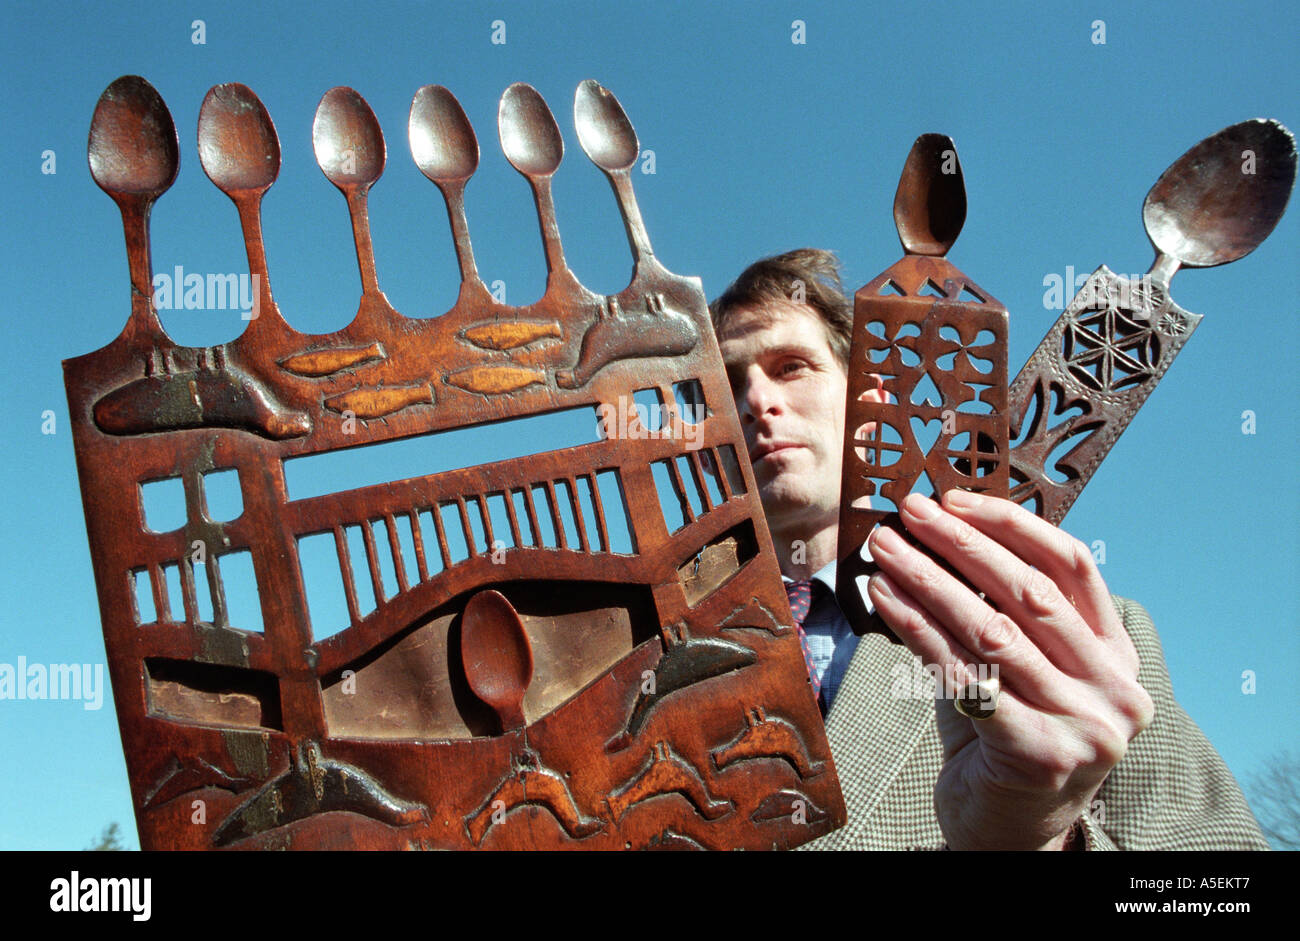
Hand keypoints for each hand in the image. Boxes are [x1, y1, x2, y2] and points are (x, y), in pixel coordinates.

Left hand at [865, 490, 1153, 849]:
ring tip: (884, 551)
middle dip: (961, 545)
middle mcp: (1115, 688)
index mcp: (1118, 653)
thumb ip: (1001, 609)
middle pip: (1029, 591)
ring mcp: (1083, 724)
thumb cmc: (1008, 734)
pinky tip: (884, 600)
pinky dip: (917, 630)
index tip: (954, 499)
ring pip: (992, 630)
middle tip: (908, 513)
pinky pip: (964, 675)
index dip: (1011, 525)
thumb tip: (936, 531)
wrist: (1010, 830)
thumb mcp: (1020, 666)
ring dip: (929, 581)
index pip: (1071, 565)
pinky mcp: (1037, 754)